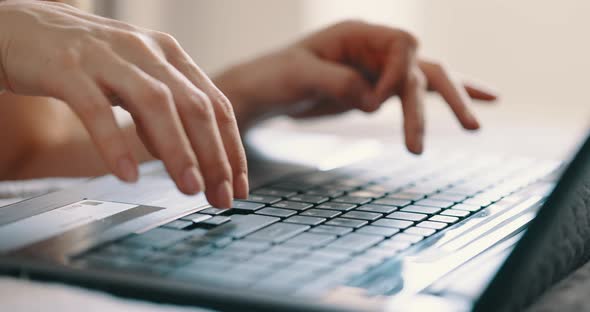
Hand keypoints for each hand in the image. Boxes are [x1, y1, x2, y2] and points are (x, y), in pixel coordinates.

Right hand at [0, 1, 247, 207]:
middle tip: (221, 195)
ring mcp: (107, 57)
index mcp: (168, 54)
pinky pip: (96, 109)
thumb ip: (161, 113)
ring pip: (156, 104)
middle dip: (214, 155)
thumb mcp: (135, 81)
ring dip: (177, 150)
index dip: (231, 147)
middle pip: (194, 105)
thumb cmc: (85, 60)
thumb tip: (190, 155)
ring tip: (190, 188)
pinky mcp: (67, 68)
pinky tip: (128, 175)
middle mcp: (146, 51)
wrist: (20, 28)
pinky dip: (115, 144)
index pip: (215, 103)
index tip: (239, 184)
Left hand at [216, 21, 496, 153]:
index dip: (398, 75)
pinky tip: (477, 106)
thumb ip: (337, 82)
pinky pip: (415, 95)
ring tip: (474, 127)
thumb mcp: (299, 75)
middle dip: (446, 96)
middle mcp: (374, 49)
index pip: (402, 45)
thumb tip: (373, 101)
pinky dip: (443, 101)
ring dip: (451, 103)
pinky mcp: (377, 91)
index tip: (373, 103)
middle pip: (423, 65)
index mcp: (357, 34)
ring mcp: (378, 71)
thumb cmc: (274, 76)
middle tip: (469, 127)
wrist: (266, 92)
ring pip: (424, 83)